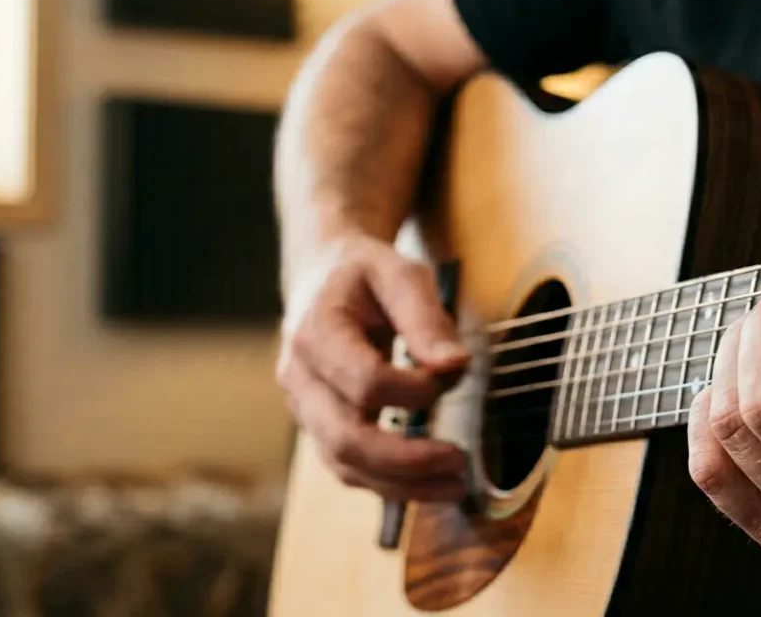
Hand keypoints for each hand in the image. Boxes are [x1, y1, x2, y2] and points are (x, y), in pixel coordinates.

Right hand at [276, 234, 469, 501]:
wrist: (321, 277)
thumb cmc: (363, 275)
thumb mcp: (399, 274)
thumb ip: (426, 319)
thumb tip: (455, 367)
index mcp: (315, 330)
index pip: (363, 381)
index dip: (413, 391)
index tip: (451, 377)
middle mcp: (299, 376)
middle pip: (346, 437)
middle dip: (407, 460)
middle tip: (460, 461)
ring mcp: (303, 407)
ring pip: (344, 465)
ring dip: (402, 484)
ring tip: (455, 486)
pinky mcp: (318, 426)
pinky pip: (347, 468)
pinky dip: (389, 484)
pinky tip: (429, 484)